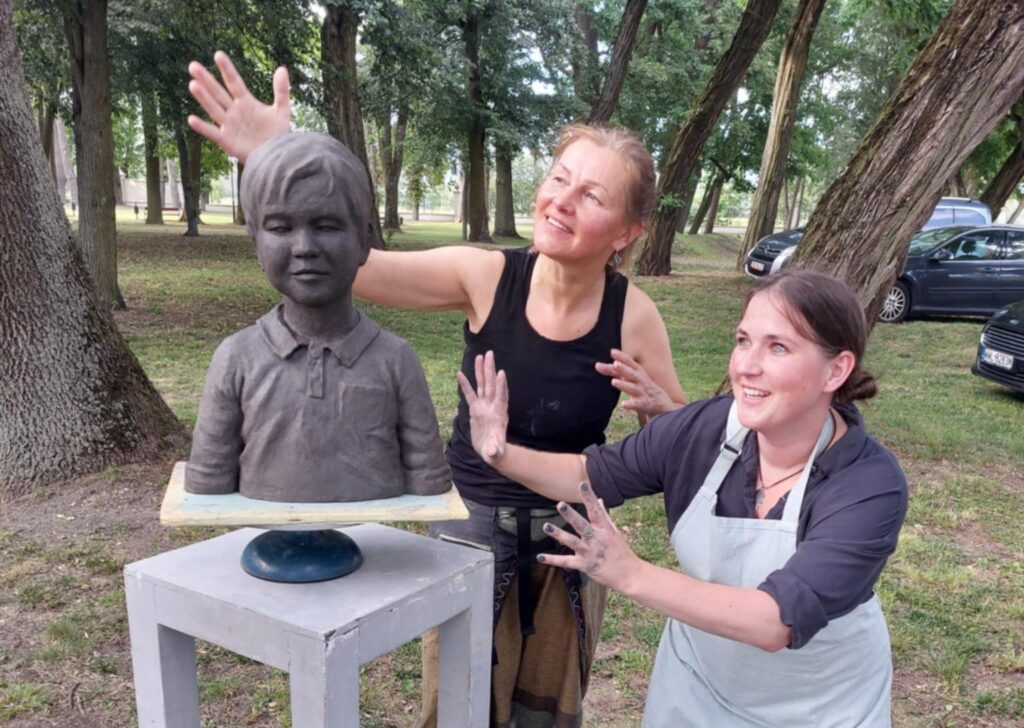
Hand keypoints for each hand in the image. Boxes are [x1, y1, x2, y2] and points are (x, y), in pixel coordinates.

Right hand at [187, 51, 290, 162]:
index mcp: (245, 102)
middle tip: (192, 66)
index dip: (227, 69)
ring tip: (193, 84)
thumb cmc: (277, 135)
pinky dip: (202, 127)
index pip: (234, 82)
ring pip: (214, 109)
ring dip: (203, 98)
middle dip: (206, 79)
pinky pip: (212, 132)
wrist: (275, 156)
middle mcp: (234, 111)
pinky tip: (191, 119)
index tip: (218, 54)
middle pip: (218, 93)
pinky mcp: (226, 141)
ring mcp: (229, 125)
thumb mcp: (281, 111)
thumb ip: (281, 91)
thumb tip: (282, 68)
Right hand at [456, 351, 507, 465]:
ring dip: (481, 371)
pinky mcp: (475, 409)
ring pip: (482, 385)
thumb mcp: (495, 452)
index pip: (501, 397)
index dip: (501, 386)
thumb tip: (493, 452)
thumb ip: (494, 450)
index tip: (501, 373)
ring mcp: (484, 406)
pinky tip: (460, 373)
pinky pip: (469, 394)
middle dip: (490, 370)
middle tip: (490, 354)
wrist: (490, 451)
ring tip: (479, 356)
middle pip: (491, 385)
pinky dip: (465, 384)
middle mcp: (492, 406)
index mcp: (499, 414)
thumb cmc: (495, 452)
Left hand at [537, 482, 640, 592]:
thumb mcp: (614, 532)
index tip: (582, 485)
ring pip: (572, 542)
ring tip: (546, 526)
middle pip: (582, 526)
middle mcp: (597, 540)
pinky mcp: (584, 566)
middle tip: (560, 504)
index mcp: (605, 530)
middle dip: (571, 515)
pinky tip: (540, 556)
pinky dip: (553, 560)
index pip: (596, 510)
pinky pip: (566, 562)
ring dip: (558, 534)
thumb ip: (604, 516)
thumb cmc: (621, 551)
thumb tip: (599, 499)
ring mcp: (590, 553)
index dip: (589, 497)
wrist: (629, 575)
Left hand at [595, 348, 676, 418]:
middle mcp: (640, 380)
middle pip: (631, 373)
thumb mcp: (630, 376)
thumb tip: (597, 365)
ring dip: (623, 385)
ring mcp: (642, 392)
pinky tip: (623, 405)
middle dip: (624, 369)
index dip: (621, 357)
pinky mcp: (643, 404)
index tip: (612, 352)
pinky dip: (630, 404)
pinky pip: (636, 404)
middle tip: (615, 364)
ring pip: (632, 388)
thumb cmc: (640, 385)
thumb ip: (613, 371)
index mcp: (637, 372)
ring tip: (613, 382)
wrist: (660, 401)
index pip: (629, 363)